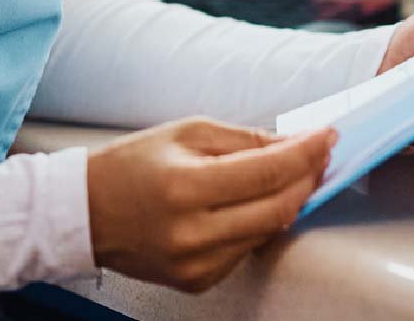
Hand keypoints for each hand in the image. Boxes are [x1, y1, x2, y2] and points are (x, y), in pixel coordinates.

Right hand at [84, 117, 335, 292]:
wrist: (85, 213)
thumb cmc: (132, 166)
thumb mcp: (187, 133)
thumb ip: (245, 140)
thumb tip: (294, 145)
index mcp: (185, 187)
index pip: (267, 172)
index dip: (306, 153)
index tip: (327, 137)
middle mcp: (192, 233)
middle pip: (278, 208)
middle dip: (307, 179)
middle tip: (319, 155)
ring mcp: (196, 263)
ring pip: (268, 231)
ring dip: (288, 201)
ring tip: (292, 174)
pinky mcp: (198, 280)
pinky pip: (247, 250)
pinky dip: (259, 224)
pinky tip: (254, 204)